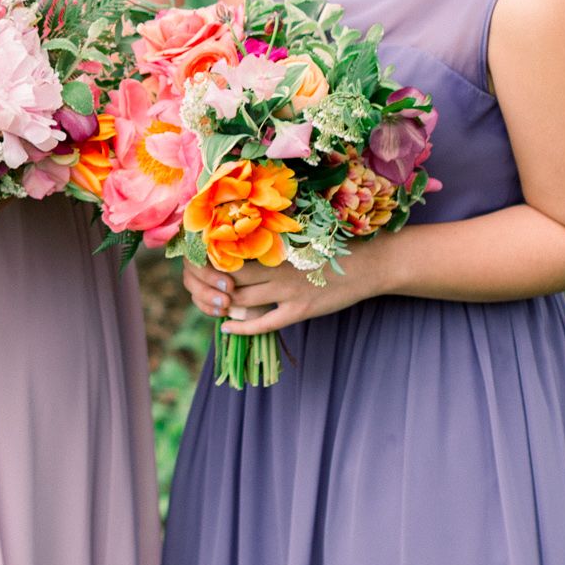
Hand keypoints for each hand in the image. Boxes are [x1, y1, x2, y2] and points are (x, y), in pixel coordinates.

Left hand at [186, 235, 396, 338]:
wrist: (368, 264)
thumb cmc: (332, 247)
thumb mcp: (299, 238)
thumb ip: (270, 243)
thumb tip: (240, 241)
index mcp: (275, 246)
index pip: (230, 252)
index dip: (208, 260)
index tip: (195, 262)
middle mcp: (276, 268)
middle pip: (228, 278)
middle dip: (208, 285)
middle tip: (199, 287)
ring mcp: (288, 291)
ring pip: (242, 300)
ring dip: (222, 305)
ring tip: (212, 306)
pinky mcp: (300, 310)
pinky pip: (264, 323)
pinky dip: (241, 327)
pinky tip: (227, 326)